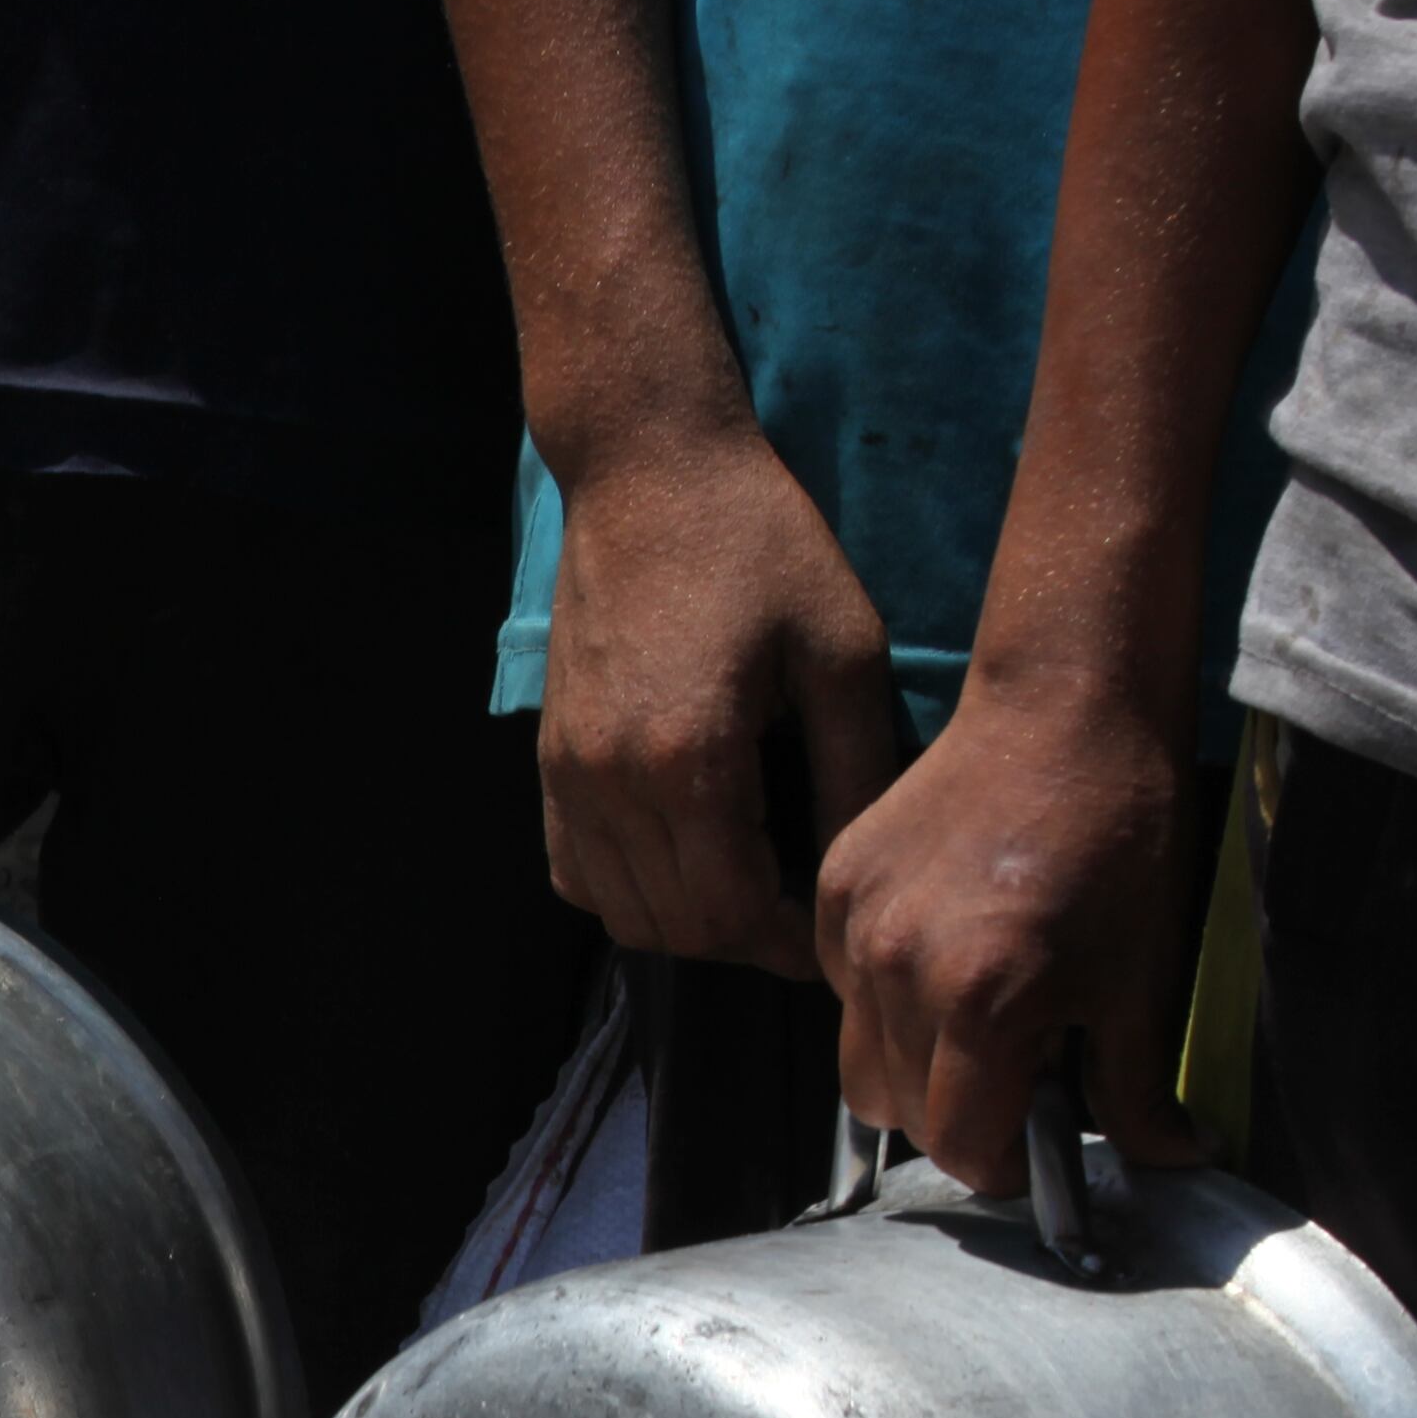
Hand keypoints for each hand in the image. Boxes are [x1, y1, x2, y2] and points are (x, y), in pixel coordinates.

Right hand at [536, 424, 906, 973]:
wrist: (646, 470)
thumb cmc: (760, 545)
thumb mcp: (842, 651)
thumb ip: (855, 771)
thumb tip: (867, 869)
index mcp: (690, 758)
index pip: (732, 913)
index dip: (789, 946)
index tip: (832, 933)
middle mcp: (612, 781)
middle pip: (676, 927)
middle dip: (746, 942)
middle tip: (802, 916)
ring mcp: (568, 773)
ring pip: (620, 911)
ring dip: (687, 924)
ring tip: (748, 893)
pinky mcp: (549, 757)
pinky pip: (574, 870)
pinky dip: (626, 892)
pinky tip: (679, 862)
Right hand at [815, 646, 1209, 1192]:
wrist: (1066, 710)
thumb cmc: (1121, 838)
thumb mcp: (1145, 976)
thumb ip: (1138, 1087)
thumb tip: (1168, 1159)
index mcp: (981, 999)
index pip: (959, 1144)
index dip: (1006, 1168)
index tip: (1040, 1153)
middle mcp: (898, 970)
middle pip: (895, 1115)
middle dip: (957, 1124)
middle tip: (1018, 1091)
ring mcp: (854, 928)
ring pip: (857, 1062)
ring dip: (912, 1071)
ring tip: (977, 1029)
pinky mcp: (835, 889)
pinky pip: (842, 993)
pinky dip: (884, 1005)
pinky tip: (943, 964)